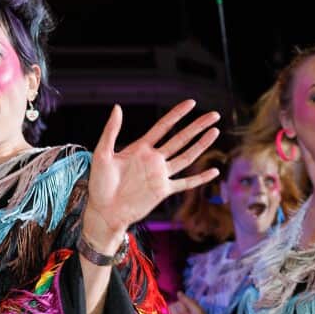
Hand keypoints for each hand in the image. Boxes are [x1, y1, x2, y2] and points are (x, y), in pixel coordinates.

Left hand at [83, 101, 220, 250]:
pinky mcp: (163, 191)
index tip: (191, 103)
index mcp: (140, 148)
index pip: (164, 126)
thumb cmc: (99, 184)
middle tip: (214, 115)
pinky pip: (186, 183)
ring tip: (215, 132)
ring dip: (201, 145)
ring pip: (186, 157)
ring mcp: (160, 175)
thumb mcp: (102, 153)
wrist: (104, 211)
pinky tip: (214, 171)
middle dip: (197, 126)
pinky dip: (200, 178)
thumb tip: (117, 107)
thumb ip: (111, 131)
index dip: (177, 114)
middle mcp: (154, 159)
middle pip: (181, 138)